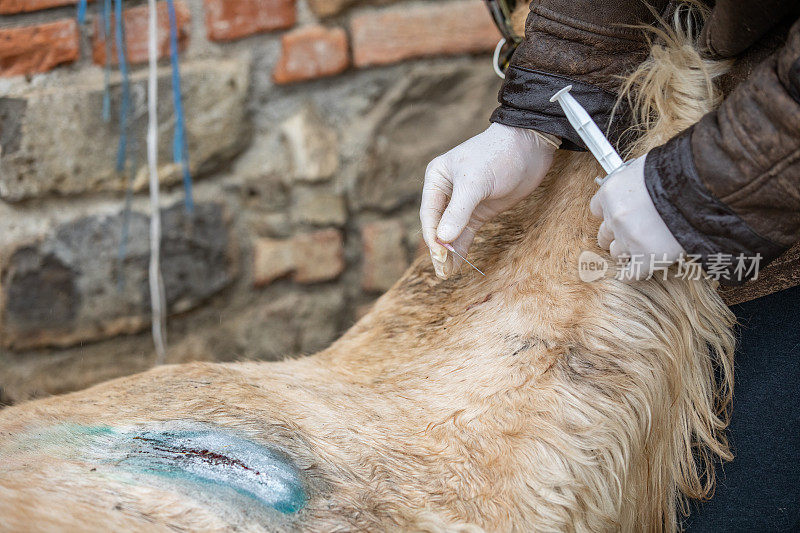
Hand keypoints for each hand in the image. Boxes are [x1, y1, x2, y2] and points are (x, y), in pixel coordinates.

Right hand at [420, 123, 556, 278]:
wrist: (530, 146)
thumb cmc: (498, 156)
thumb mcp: (476, 182)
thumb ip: (458, 211)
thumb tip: (442, 239)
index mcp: (437, 178)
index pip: (429, 214)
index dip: (433, 236)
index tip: (440, 255)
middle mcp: (446, 192)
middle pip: (437, 226)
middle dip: (439, 249)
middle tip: (442, 272)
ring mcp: (463, 203)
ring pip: (450, 233)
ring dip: (449, 253)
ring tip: (446, 274)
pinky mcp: (479, 211)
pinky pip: (465, 233)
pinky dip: (461, 249)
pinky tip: (457, 264)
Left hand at [589, 154, 684, 280]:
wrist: (700, 185)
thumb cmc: (677, 172)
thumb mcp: (644, 168)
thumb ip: (633, 184)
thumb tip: (635, 190)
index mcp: (611, 192)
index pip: (597, 209)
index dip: (609, 214)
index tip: (616, 217)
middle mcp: (615, 216)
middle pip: (604, 234)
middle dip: (615, 236)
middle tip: (629, 236)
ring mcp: (629, 238)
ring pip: (617, 253)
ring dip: (627, 253)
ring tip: (642, 249)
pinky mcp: (646, 256)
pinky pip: (632, 273)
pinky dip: (632, 274)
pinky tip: (633, 274)